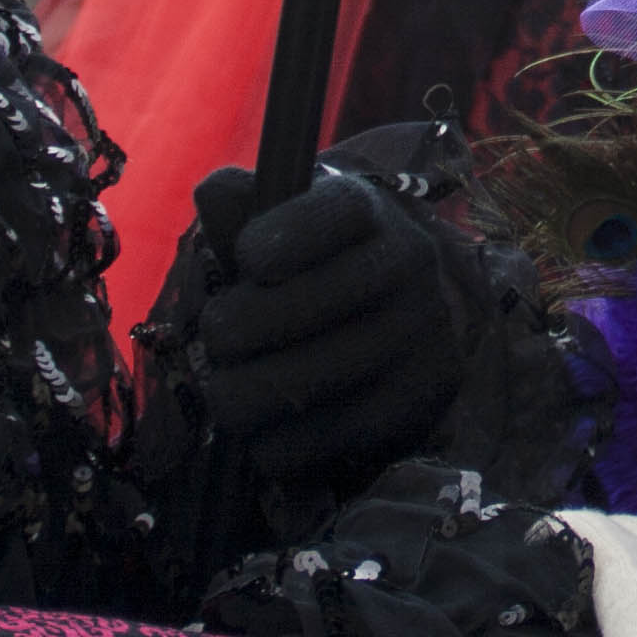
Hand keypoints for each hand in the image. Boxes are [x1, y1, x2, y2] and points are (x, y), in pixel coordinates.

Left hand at [178, 166, 465, 484]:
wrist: (396, 308)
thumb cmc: (315, 260)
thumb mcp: (283, 216)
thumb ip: (239, 202)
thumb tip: (214, 194)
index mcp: (368, 208)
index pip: (322, 216)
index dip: (265, 245)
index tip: (244, 263)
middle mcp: (408, 262)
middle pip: (298, 306)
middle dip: (230, 331)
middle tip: (216, 340)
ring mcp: (422, 333)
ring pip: (304, 381)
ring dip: (241, 395)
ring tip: (226, 392)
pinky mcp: (421, 399)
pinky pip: (327, 436)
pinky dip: (276, 443)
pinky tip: (265, 429)